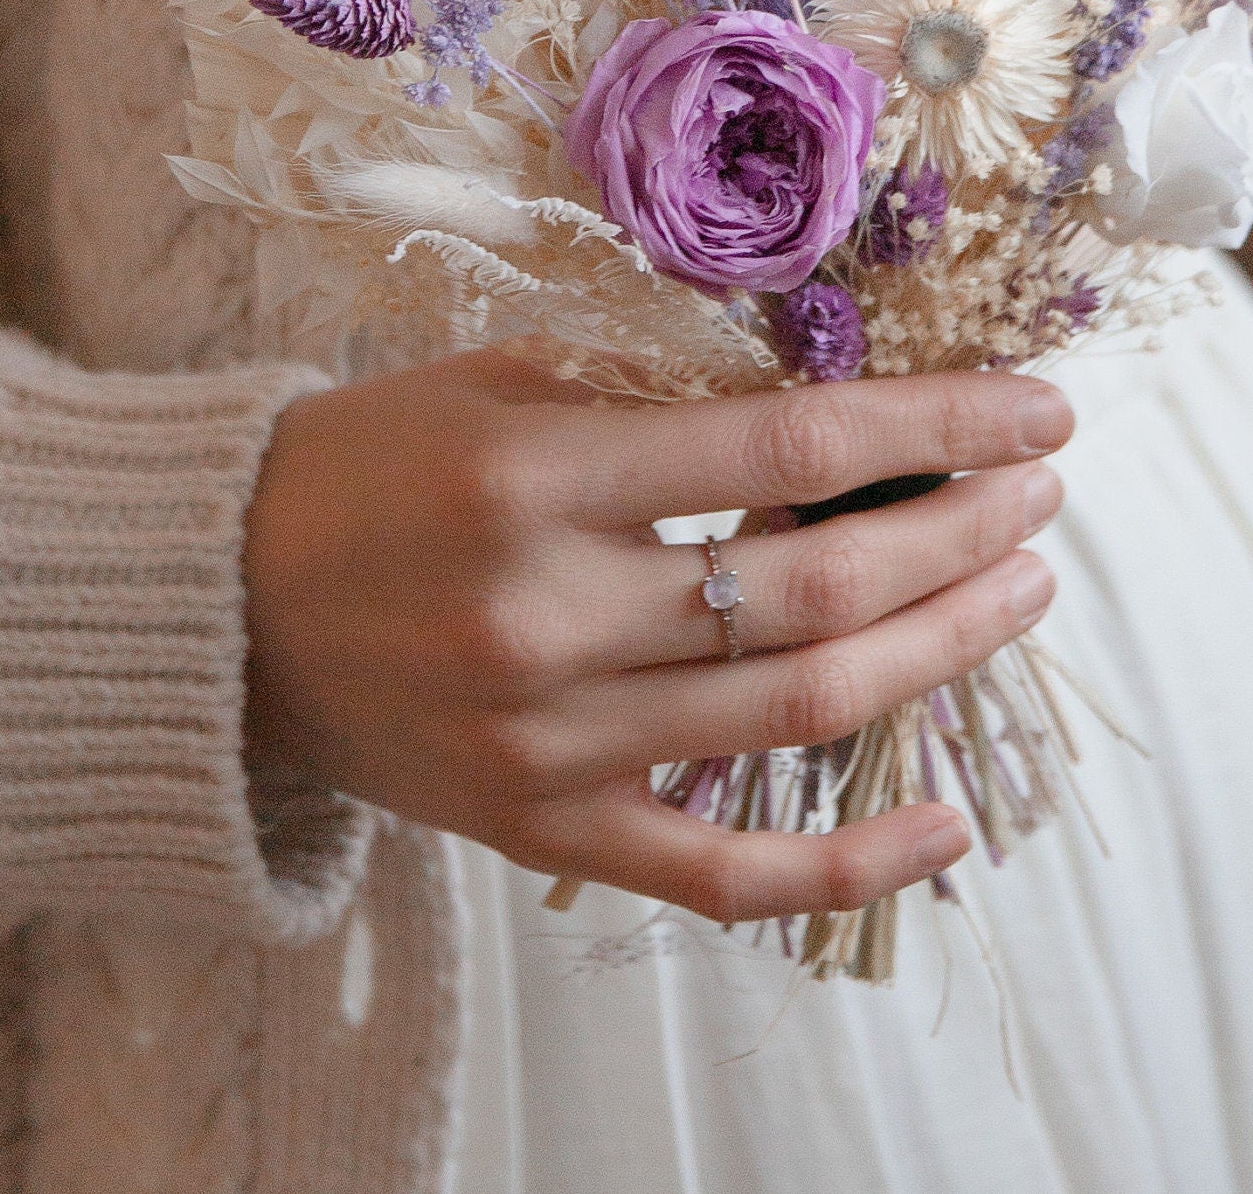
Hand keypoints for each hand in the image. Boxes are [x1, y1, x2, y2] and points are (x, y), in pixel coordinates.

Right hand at [241, 352, 1071, 923]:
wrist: (213, 606)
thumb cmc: (373, 464)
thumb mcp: (506, 380)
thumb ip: (667, 390)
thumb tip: (854, 407)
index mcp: (538, 477)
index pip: (794, 448)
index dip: (939, 427)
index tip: (1037, 410)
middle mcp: (549, 619)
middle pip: (821, 589)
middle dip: (964, 535)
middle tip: (1039, 495)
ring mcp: (551, 744)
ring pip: (803, 711)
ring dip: (942, 649)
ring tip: (1020, 589)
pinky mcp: (545, 831)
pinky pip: (725, 873)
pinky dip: (852, 863)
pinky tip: (951, 824)